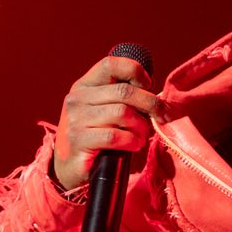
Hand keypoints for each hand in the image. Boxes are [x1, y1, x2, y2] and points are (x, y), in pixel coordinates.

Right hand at [52, 56, 164, 190]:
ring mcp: (76, 119)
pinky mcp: (79, 140)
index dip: (135, 71)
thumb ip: (123, 98)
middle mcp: (77, 98)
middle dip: (150, 103)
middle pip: (124, 91)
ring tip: (142, 136)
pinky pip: (116, 136)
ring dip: (141, 126)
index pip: (111, 64)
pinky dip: (132, 141)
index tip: (148, 85)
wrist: (69, 167)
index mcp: (85, 85)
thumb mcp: (105, 110)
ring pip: (123, 113)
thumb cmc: (97, 136)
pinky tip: (133, 145)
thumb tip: (156, 96)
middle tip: (162, 115)